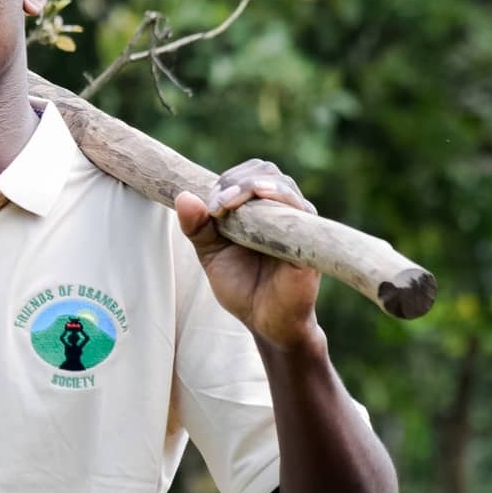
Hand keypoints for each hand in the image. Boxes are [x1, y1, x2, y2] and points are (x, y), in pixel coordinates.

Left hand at [175, 158, 321, 348]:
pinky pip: (299, 208)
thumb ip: (197, 227)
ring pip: (281, 183)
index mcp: (259, 208)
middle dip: (236, 180)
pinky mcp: (309, 239)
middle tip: (215, 205)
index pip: (247, 173)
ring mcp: (299, 223)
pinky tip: (260, 200)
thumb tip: (183, 196)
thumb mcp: (211, 254)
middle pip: (265, 170)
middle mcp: (282, 210)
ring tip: (227, 204)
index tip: (208, 206)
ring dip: (250, 186)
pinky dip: (278, 198)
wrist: (265, 321)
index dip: (226, 181)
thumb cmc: (241, 286)